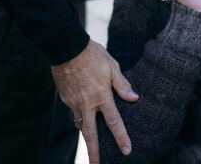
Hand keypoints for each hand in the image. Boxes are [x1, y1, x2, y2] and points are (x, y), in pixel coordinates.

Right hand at [51, 40, 138, 162]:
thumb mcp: (112, 66)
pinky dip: (80, 119)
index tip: (127, 150)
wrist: (66, 47)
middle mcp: (87, 104)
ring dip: (86, 138)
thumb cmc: (92, 54)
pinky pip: (74, 113)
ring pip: (81, 126)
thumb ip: (122, 84)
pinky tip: (83, 120)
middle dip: (94, 152)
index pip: (114, 122)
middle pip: (91, 135)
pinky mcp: (66, 99)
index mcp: (102, 97)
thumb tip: (134, 98)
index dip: (121, 138)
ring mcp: (74, 103)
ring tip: (91, 148)